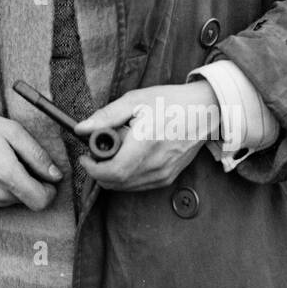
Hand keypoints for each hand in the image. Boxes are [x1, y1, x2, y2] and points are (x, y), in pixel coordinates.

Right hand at [0, 100, 61, 210]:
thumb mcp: (10, 130)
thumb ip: (36, 154)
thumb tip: (55, 174)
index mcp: (6, 175)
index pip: (41, 201)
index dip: (49, 191)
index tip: (46, 180)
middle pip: (25, 200)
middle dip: (27, 183)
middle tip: (16, 161)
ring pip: (8, 201)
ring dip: (9, 187)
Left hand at [75, 81, 218, 191]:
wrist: (205, 112)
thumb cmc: (170, 102)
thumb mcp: (135, 100)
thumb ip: (106, 116)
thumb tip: (81, 128)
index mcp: (145, 144)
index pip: (113, 171)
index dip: (93, 168)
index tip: (85, 157)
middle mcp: (155, 164)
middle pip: (116, 182)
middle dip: (99, 171)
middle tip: (97, 151)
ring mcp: (163, 174)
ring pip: (126, 186)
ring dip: (112, 175)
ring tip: (116, 151)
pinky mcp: (168, 177)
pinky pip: (139, 185)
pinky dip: (126, 177)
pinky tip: (129, 157)